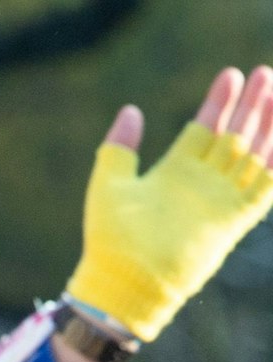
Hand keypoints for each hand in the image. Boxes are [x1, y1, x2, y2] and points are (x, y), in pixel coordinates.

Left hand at [65, 64, 272, 341]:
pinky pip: (265, 184)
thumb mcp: (109, 185)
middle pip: (234, 135)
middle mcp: (201, 183)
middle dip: (250, 105)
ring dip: (267, 124)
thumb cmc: (110, 240)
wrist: (123, 283)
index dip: (219, 103)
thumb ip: (119, 148)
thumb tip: (131, 110)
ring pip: (253, 153)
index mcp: (174, 172)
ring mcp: (220, 199)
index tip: (230, 74)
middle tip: (264, 73)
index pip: (204, 129)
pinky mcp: (234, 218)